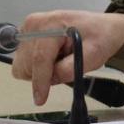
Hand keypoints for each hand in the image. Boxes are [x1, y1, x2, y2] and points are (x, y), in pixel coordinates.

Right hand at [9, 9, 123, 104]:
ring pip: (22, 65)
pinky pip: (22, 62)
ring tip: (60, 60)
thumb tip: (51, 79)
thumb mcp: (94, 55)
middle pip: (28, 64)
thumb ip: (71, 69)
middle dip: (45, 74)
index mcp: (52, 24)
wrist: (102, 27)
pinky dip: (36, 66)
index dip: (40, 81)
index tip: (40, 99)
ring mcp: (28, 29)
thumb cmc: (100, 37)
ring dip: (40, 70)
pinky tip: (52, 57)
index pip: (40, 58)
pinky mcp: (25, 35)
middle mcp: (35, 24)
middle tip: (66, 66)